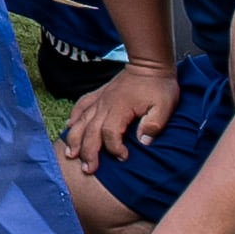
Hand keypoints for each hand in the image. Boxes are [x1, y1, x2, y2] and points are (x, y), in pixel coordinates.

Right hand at [60, 60, 179, 168]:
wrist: (149, 63)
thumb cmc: (158, 86)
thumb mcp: (165, 106)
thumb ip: (154, 124)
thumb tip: (143, 142)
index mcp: (120, 108)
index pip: (110, 133)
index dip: (115, 148)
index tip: (124, 157)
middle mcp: (105, 104)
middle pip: (90, 131)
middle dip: (88, 152)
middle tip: (88, 169)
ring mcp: (100, 99)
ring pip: (81, 121)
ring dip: (75, 139)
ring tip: (71, 155)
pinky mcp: (99, 95)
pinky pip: (81, 106)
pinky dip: (74, 117)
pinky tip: (69, 127)